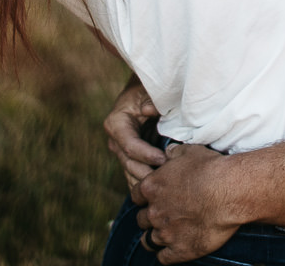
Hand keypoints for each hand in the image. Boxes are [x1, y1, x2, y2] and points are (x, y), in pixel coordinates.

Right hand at [103, 80, 164, 200]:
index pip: (130, 146)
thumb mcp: (148, 90)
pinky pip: (136, 176)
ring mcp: (121, 152)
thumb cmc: (147, 88)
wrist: (143, 90)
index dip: (147, 155)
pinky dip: (146, 185)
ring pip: (132, 175)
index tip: (164, 159)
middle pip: (130, 165)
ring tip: (166, 191)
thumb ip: (150, 100)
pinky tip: (160, 196)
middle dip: (149, 174)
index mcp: (116, 124)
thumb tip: (150, 110)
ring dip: (148, 183)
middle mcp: (115, 141)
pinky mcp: (130, 159)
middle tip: (168, 181)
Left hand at [134, 144, 242, 263]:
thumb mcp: (189, 151)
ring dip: (157, 237)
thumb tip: (167, 152)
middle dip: (150, 218)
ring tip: (169, 234)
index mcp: (151, 187)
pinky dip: (167, 255)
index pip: (136, 196)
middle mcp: (154, 212)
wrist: (229, 191)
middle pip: (141, 219)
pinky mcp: (179, 250)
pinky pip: (163, 258)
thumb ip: (173, 153)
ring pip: (149, 241)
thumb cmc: (210, 169)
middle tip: (164, 215)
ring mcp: (165, 233)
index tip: (154, 198)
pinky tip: (175, 250)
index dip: (145, 197)